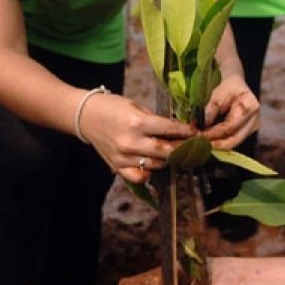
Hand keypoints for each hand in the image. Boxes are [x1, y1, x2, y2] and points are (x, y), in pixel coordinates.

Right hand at [79, 92, 195, 181]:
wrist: (86, 116)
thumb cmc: (113, 107)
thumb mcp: (137, 107)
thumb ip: (156, 121)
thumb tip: (179, 131)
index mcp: (137, 122)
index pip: (170, 130)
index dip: (187, 132)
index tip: (198, 133)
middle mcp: (131, 142)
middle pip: (166, 152)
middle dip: (182, 149)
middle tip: (192, 146)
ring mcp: (123, 157)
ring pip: (156, 165)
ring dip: (167, 160)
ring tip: (173, 153)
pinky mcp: (117, 166)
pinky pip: (139, 177)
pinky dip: (148, 173)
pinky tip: (151, 164)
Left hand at [201, 75, 258, 148]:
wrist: (236, 86)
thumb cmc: (227, 88)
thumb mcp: (217, 94)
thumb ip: (210, 110)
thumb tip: (201, 126)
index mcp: (250, 107)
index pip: (230, 127)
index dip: (213, 133)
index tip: (198, 136)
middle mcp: (254, 120)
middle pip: (234, 140)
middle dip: (215, 144)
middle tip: (198, 145)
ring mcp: (252, 128)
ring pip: (233, 142)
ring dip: (216, 144)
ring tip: (200, 143)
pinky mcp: (247, 132)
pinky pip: (232, 140)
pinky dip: (220, 141)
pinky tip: (208, 141)